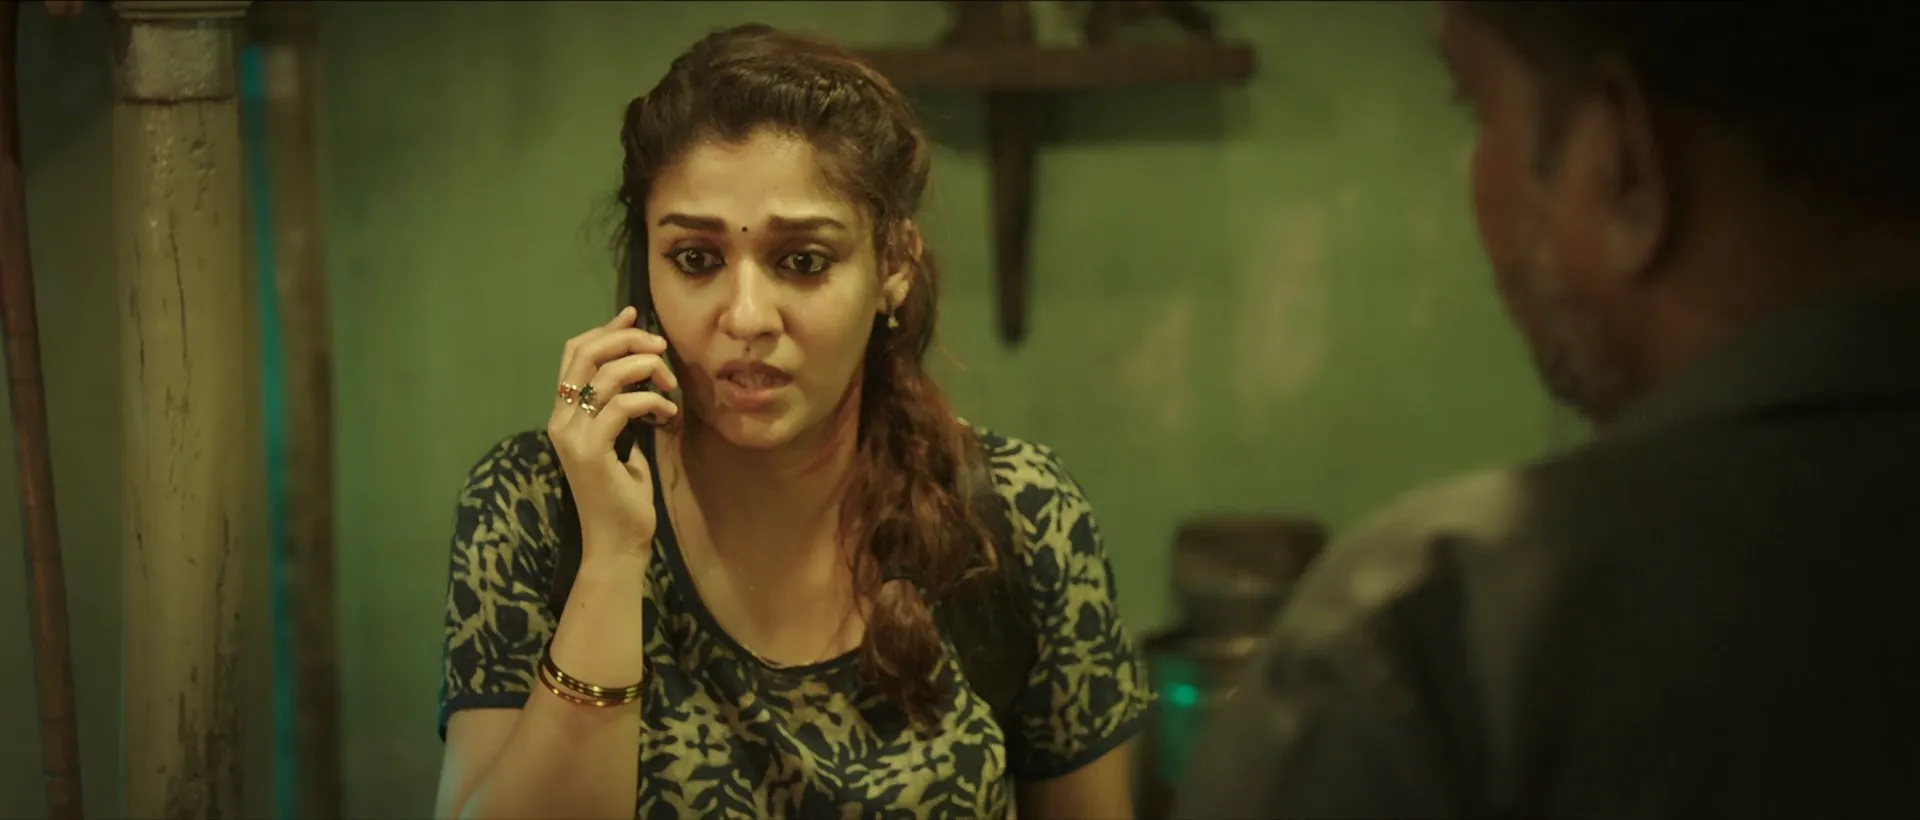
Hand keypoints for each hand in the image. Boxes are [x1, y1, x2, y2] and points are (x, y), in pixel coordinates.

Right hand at [546, 307, 679, 557]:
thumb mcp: (623, 440)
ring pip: (605, 376)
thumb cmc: (623, 495)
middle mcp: (560, 420)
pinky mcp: (590, 451)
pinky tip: (668, 413)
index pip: (574, 354)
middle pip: (583, 354)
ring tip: (670, 384)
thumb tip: (642, 370)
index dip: (604, 330)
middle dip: (626, 339)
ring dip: (645, 369)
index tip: (634, 315)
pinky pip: (622, 406)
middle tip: (660, 345)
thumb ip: (622, 407)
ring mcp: (572, 435)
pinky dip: (651, 401)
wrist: (617, 543)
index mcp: (565, 414)